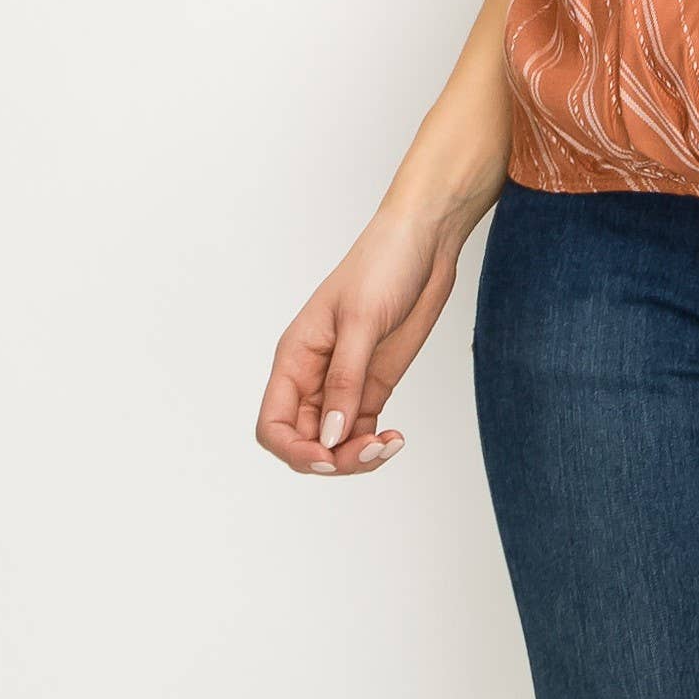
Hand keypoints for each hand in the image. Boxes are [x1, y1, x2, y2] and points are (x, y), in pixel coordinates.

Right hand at [255, 207, 461, 476]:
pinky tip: (395, 440)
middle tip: (371, 449)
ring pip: (335, 442)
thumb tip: (329, 437)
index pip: (274, 424)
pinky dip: (374, 444)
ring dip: (356, 456)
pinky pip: (362, 429)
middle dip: (333, 458)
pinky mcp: (374, 383)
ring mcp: (345, 382)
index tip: (327, 456)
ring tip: (388, 445)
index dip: (293, 450)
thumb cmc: (383, 264)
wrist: (425, 241)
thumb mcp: (361, 320)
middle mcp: (314, 376)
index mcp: (296, 358)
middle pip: (306, 441)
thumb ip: (345, 380)